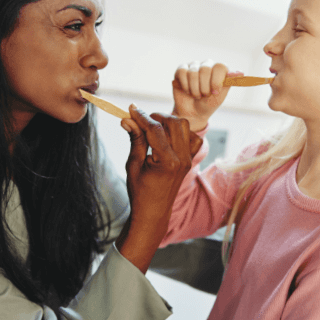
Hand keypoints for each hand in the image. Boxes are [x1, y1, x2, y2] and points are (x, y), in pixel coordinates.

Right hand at [116, 106, 202, 271]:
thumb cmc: (140, 191)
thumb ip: (135, 140)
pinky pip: (192, 138)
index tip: (131, 108)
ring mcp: (188, 159)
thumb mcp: (133, 164)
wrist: (153, 211)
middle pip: (174, 123)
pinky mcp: (190, 160)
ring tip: (153, 127)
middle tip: (141, 119)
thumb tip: (128, 119)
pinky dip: (181, 132)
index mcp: (167, 162)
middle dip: (156, 116)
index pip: (155, 129)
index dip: (142, 116)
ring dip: (169, 122)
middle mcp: (182, 159)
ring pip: (184, 127)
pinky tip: (167, 137)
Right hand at [172, 60, 242, 131]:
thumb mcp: (219, 96)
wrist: (192, 114)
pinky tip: (187, 90)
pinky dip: (185, 85)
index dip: (216, 80)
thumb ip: (227, 83)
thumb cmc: (208, 104)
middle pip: (205, 69)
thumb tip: (240, 73)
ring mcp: (194, 67)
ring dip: (194, 89)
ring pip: (193, 72)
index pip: (220, 67)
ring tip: (195, 95)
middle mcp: (207, 66)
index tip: (215, 92)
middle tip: (204, 95)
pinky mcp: (181, 70)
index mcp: (219, 70)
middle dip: (204, 87)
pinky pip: (182, 72)